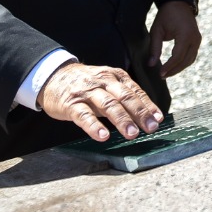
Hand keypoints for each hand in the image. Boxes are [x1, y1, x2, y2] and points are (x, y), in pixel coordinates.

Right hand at [36, 62, 162, 142]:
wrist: (53, 75)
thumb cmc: (86, 84)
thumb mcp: (107, 84)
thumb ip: (125, 96)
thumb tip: (149, 115)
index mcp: (115, 76)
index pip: (135, 91)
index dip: (148, 105)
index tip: (158, 119)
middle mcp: (103, 81)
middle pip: (124, 97)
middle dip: (139, 113)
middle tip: (151, 128)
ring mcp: (87, 92)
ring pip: (107, 105)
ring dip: (121, 119)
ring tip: (132, 134)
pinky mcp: (71, 104)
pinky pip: (84, 115)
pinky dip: (94, 126)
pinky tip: (103, 136)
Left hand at [148, 0, 201, 77]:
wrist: (178, 3)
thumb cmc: (166, 15)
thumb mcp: (157, 30)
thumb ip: (154, 48)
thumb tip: (151, 64)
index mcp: (185, 35)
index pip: (177, 56)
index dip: (169, 66)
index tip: (160, 73)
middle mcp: (194, 38)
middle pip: (185, 61)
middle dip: (174, 70)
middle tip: (162, 75)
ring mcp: (197, 39)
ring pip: (190, 60)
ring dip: (179, 68)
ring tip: (167, 73)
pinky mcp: (197, 40)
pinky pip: (192, 55)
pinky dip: (184, 62)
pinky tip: (174, 66)